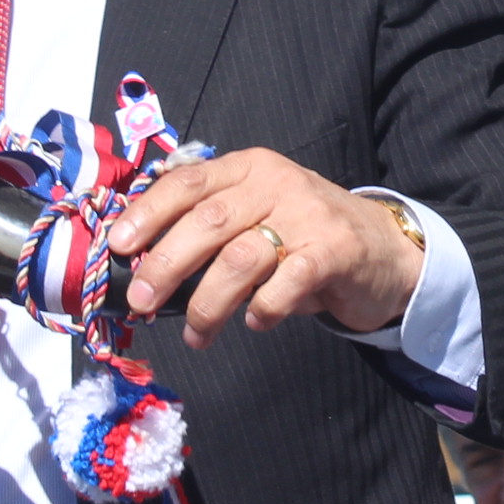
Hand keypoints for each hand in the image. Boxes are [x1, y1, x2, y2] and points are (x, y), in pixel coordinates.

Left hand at [105, 149, 426, 346]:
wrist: (385, 247)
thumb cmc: (306, 234)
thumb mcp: (258, 213)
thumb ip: (212, 229)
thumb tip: (146, 269)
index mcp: (248, 168)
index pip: (187, 183)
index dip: (148, 213)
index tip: (118, 247)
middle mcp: (276, 183)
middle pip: (206, 222)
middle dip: (165, 265)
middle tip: (141, 301)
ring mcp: (308, 214)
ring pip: (240, 258)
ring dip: (208, 304)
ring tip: (197, 335)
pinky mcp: (336, 250)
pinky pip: (287, 283)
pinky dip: (263, 309)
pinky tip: (255, 323)